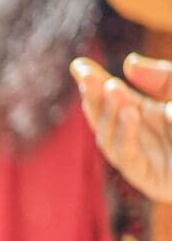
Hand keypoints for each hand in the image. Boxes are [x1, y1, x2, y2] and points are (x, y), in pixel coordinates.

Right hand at [76, 55, 171, 204]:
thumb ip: (161, 77)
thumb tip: (127, 63)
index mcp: (144, 115)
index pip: (110, 99)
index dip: (93, 83)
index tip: (78, 65)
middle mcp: (137, 136)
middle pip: (103, 118)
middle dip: (93, 97)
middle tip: (87, 76)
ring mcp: (141, 158)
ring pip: (109, 138)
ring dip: (109, 113)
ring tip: (113, 88)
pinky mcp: (148, 178)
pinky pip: (128, 156)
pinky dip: (126, 135)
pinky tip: (131, 113)